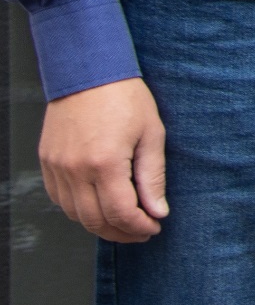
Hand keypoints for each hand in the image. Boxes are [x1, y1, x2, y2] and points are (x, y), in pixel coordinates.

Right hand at [39, 77, 167, 242]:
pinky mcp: (47, 162)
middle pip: (95, 220)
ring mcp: (57, 167)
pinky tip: (99, 205)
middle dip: (121, 232)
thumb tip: (157, 211)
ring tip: (124, 221)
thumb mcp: (152, 133)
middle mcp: (75, 169)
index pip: (120, 213)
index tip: (154, 227)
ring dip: (100, 224)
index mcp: (105, 162)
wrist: (88, 72)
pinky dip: (79, 210)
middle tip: (142, 231)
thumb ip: (153, 177)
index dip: (139, 227)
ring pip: (75, 214)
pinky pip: (60, 199)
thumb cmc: (125, 97)